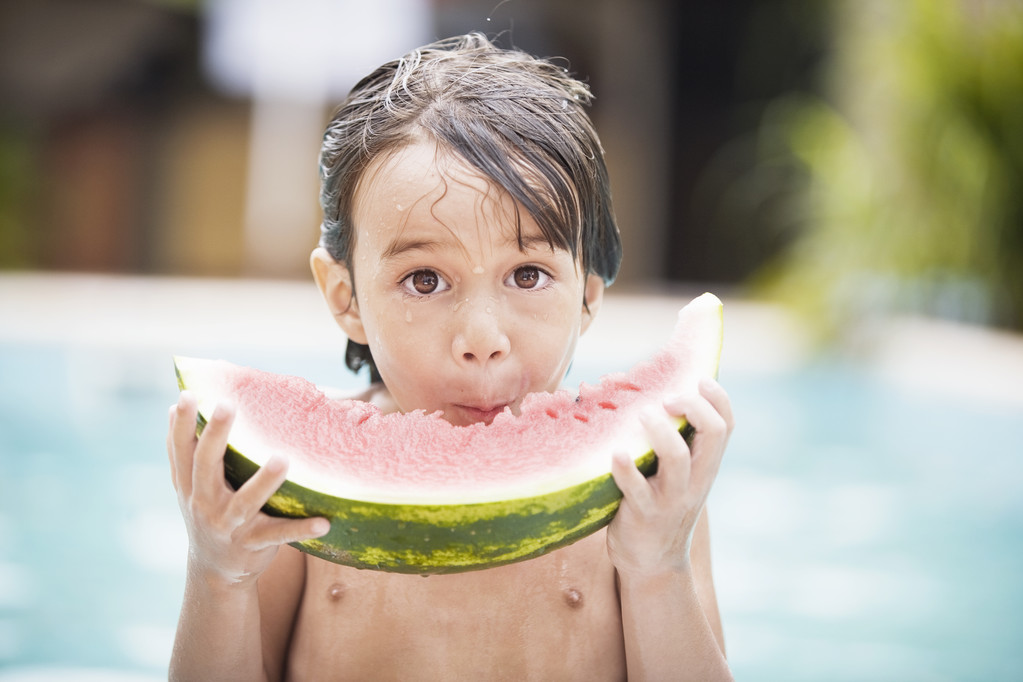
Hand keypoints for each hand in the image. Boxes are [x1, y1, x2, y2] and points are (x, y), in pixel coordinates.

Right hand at [167, 391, 328, 586]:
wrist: (214, 571)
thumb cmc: (207, 513)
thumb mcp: (190, 486)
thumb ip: (183, 451)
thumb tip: (174, 405)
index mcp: (190, 486)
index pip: (181, 450)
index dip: (182, 424)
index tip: (187, 394)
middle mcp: (205, 503)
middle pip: (207, 466)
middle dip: (216, 436)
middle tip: (228, 406)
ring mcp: (230, 525)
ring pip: (246, 501)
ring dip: (263, 481)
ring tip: (281, 459)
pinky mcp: (254, 543)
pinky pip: (280, 534)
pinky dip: (301, 529)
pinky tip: (324, 522)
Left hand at [607, 378, 733, 576]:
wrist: (652, 562)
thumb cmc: (658, 503)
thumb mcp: (676, 474)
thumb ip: (674, 440)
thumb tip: (646, 387)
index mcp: (705, 466)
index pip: (726, 425)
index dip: (718, 398)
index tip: (698, 379)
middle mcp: (695, 480)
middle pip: (713, 434)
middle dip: (693, 407)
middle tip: (665, 399)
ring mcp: (671, 498)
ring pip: (677, 458)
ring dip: (660, 431)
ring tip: (641, 415)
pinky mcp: (643, 514)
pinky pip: (637, 489)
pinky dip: (625, 469)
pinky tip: (614, 452)